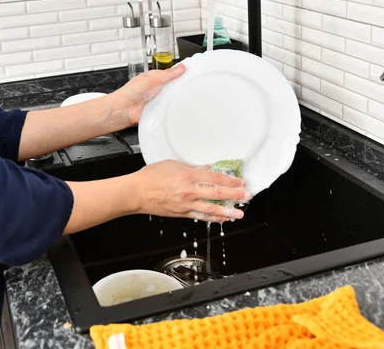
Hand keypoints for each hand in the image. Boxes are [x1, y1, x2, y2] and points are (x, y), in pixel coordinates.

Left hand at [110, 64, 185, 125]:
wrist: (124, 110)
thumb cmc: (131, 93)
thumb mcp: (152, 79)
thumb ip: (168, 74)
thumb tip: (180, 68)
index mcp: (155, 78)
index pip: (172, 74)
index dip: (181, 74)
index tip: (191, 74)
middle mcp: (157, 88)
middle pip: (174, 87)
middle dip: (180, 88)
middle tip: (187, 88)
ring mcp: (158, 100)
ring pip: (172, 99)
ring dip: (175, 100)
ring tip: (179, 99)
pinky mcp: (158, 111)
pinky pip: (168, 110)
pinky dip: (171, 110)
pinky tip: (172, 110)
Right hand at [130, 160, 251, 222]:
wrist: (136, 193)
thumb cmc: (150, 177)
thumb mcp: (173, 165)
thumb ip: (191, 168)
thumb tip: (206, 169)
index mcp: (188, 177)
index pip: (215, 179)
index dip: (230, 180)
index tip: (240, 182)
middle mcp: (189, 192)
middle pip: (217, 194)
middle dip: (234, 195)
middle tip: (247, 196)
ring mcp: (186, 205)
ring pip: (211, 209)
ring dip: (227, 212)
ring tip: (239, 214)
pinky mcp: (182, 214)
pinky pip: (201, 217)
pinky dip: (213, 218)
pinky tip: (222, 219)